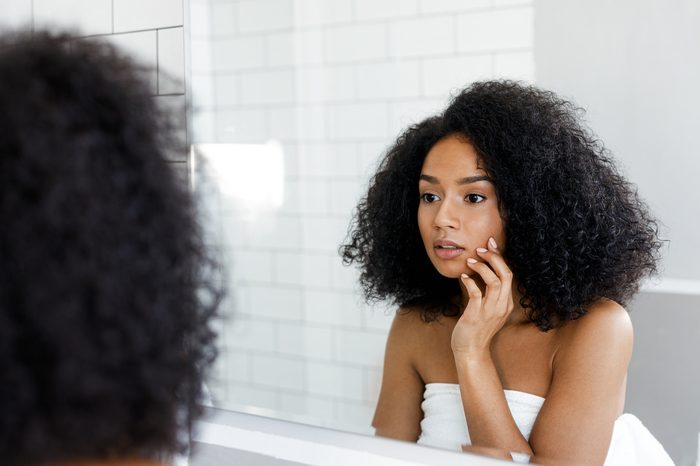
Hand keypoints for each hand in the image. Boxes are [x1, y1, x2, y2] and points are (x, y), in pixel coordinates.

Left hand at [451, 237, 514, 357]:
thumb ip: (486, 292)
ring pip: (495, 282)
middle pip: (506, 275)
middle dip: (495, 258)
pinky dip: (470, 281)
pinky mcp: (476, 315)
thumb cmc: (476, 328)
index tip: (491, 244)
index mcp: (506, 303)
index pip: (508, 274)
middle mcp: (502, 306)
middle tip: (481, 249)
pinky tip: (463, 276)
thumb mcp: (487, 309)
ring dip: (482, 268)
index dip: (500, 257)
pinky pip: (476, 293)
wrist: (471, 351)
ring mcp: (490, 311)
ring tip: (470, 260)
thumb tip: (477, 271)